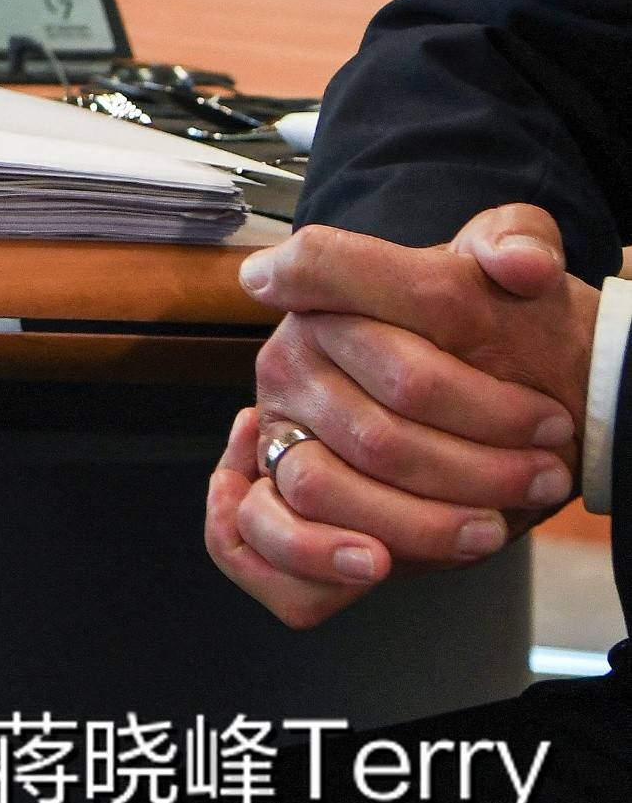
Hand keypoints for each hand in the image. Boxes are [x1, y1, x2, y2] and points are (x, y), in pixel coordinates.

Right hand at [206, 208, 595, 625]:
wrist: (490, 398)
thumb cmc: (496, 337)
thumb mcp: (513, 271)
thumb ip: (517, 239)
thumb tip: (518, 263)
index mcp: (324, 300)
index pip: (322, 282)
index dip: (419, 346)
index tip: (533, 413)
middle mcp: (285, 365)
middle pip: (372, 427)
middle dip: (474, 464)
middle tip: (545, 473)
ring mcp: (275, 435)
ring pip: (317, 491)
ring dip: (415, 525)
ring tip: (487, 529)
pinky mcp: (278, 500)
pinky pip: (257, 540)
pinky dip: (307, 560)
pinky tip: (371, 563)